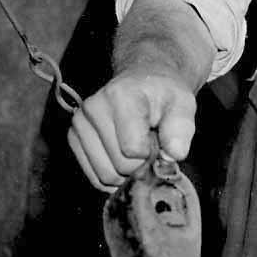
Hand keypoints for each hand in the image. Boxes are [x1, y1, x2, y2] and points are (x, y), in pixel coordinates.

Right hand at [67, 71, 196, 192]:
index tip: (158, 139)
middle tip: (149, 143)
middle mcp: (94, 107)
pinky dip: (113, 174)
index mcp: (121, 96)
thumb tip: (174, 154)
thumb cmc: (163, 94)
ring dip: (126, 172)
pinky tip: (123, 157)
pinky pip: (94, 176)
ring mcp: (80, 122)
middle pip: (119, 165)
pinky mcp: (74, 136)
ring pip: (105, 175)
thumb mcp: (183, 104)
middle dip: (140, 164)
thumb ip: (181, 128)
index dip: (152, 153)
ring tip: (136, 148)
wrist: (142, 80)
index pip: (133, 149)